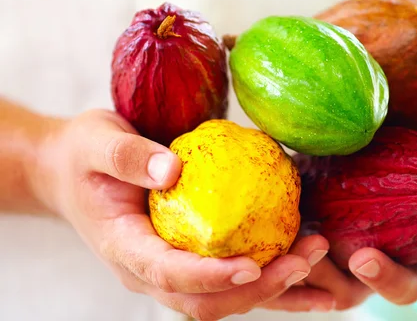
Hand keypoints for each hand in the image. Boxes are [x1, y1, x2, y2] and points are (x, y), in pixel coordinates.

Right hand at [36, 109, 332, 319]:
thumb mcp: (95, 142)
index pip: (168, 273)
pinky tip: (306, 261)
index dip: (210, 277)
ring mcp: (169, 270)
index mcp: (123, 247)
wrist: (71, 171)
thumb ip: (127, 156)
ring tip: (317, 255)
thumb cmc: (83, 154)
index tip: (252, 267)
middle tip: (306, 259)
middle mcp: (148, 270)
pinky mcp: (188, 258)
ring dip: (273, 288)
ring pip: (223, 298)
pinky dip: (269, 277)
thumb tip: (173, 170)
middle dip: (258, 290)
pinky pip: (230, 277)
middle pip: (204, 301)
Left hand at [260, 86, 416, 311]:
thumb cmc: (411, 146)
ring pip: (348, 291)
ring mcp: (359, 263)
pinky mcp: (320, 256)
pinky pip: (308, 275)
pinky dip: (296, 262)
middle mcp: (399, 261)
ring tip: (311, 244)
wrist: (358, 149)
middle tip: (363, 259)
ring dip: (329, 275)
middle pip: (401, 289)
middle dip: (384, 279)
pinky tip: (285, 240)